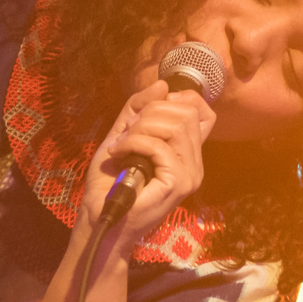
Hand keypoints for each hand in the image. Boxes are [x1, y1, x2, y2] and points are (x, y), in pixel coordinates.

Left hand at [80, 81, 215, 245]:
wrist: (100, 217)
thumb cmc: (110, 183)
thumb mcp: (123, 135)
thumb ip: (139, 109)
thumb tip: (162, 84)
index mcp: (187, 153)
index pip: (203, 112)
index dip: (178, 100)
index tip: (148, 113)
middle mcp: (195, 163)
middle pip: (185, 112)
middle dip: (149, 114)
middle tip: (126, 133)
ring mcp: (190, 175)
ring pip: (174, 126)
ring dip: (139, 129)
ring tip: (121, 145)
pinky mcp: (178, 183)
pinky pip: (159, 146)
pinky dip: (134, 142)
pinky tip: (118, 153)